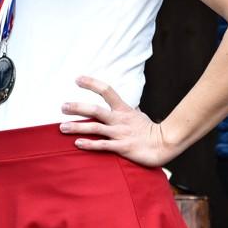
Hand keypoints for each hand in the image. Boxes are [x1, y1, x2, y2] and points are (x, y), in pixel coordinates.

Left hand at [60, 76, 176, 167]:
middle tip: (63, 107)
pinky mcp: (123, 147)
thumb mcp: (139, 116)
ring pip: (95, 128)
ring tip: (62, 127)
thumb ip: (128, 111)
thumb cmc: (151, 130)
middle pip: (95, 110)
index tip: (77, 79)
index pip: (106, 91)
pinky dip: (90, 144)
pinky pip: (103, 145)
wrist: (165, 144)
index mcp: (124, 109)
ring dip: (77, 127)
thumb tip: (125, 105)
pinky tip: (77, 143)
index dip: (91, 83)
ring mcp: (120, 133)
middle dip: (77, 108)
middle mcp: (120, 120)